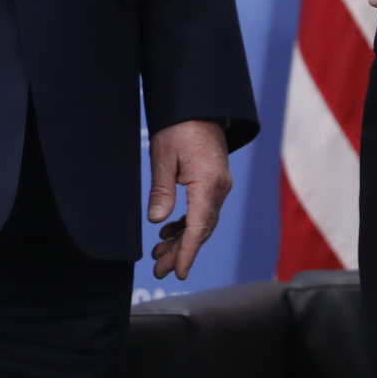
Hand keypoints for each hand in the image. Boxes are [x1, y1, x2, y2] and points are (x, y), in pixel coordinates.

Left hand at [147, 119, 232, 280]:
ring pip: (202, 223)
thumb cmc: (179, 126)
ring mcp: (219, 186)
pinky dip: (186, 225)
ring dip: (182, 240)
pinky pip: (202, 211)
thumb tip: (157, 221)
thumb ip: (162, 190)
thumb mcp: (163, 156)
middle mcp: (219, 188)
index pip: (198, 227)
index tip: (178, 272)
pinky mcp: (214, 182)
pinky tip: (168, 232)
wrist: (200, 105)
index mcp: (208, 183)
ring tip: (159, 256)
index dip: (188, 252)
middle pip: (201, 230)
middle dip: (181, 252)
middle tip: (159, 270)